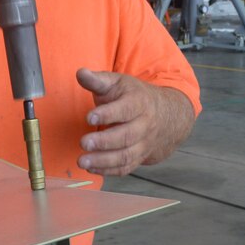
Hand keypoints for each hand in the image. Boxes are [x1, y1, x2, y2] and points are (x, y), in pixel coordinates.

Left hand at [76, 68, 195, 175]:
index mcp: (139, 103)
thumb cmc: (132, 97)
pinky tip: (91, 167)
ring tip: (82, 161)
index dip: (108, 114)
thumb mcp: (117, 83)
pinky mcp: (138, 158)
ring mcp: (143, 144)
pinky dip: (108, 171)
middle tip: (83, 142)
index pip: (125, 109)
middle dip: (104, 141)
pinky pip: (125, 168)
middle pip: (126, 136)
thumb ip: (97, 80)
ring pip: (126, 155)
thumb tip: (80, 73)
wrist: (163, 115)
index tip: (89, 117)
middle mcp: (144, 125)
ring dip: (103, 161)